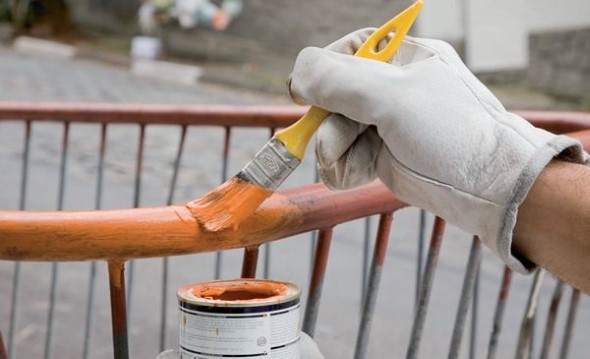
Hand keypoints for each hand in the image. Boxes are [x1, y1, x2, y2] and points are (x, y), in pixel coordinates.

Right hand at [288, 28, 587, 272]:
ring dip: (332, 149)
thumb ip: (341, 82)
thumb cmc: (453, 133)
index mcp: (403, 57)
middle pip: (333, 95)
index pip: (348, 51)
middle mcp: (391, 89)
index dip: (324, 70)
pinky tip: (356, 175)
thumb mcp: (395, 97)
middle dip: (328, 121)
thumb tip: (296, 75)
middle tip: (329, 141)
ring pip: (333, 130)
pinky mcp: (380, 156)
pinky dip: (343, 169)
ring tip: (346, 163)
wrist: (488, 189)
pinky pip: (344, 158)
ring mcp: (384, 124)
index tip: (305, 92)